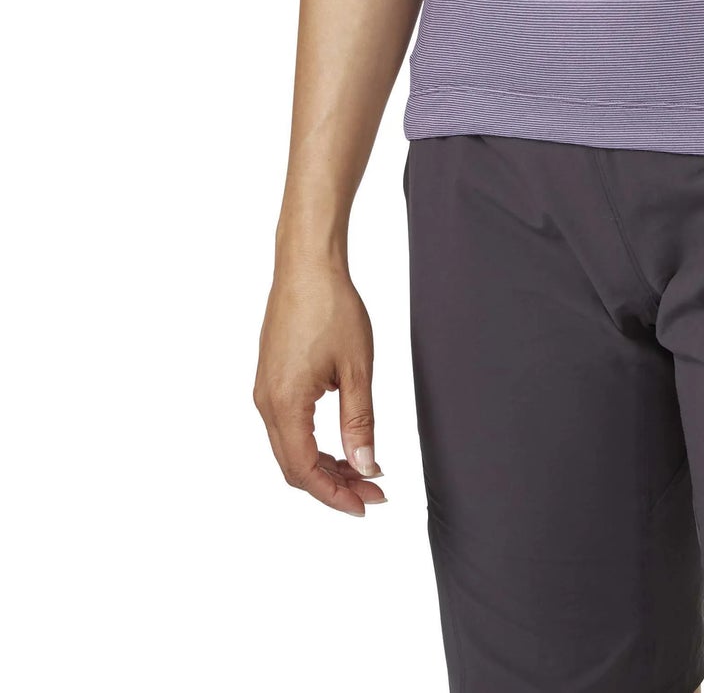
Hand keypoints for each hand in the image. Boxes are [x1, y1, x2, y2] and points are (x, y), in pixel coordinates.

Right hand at [254, 260, 387, 515]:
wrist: (306, 264)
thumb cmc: (332, 307)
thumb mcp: (356, 368)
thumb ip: (359, 422)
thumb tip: (365, 466)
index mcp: (284, 404)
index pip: (304, 471)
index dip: (335, 495)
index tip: (366, 506)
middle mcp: (266, 402)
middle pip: (293, 466)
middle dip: (332, 485)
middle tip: (372, 492)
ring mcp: (265, 390)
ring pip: (289, 447)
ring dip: (323, 466)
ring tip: (362, 470)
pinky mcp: (271, 378)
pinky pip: (287, 426)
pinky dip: (313, 442)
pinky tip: (340, 442)